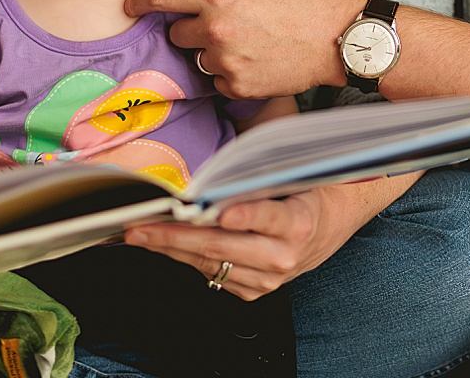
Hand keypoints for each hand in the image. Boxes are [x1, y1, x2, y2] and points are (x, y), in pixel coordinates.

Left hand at [122, 185, 361, 300]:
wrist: (330, 225)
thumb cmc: (304, 192)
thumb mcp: (290, 178)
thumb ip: (256, 181)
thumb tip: (210, 179)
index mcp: (298, 222)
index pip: (268, 216)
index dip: (244, 214)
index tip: (218, 211)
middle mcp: (284, 256)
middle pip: (222, 246)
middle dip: (175, 236)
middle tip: (140, 227)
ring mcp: (269, 279)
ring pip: (211, 264)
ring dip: (170, 249)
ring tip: (139, 235)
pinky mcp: (256, 291)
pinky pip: (214, 275)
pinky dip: (186, 259)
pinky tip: (164, 245)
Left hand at [126, 0, 362, 98]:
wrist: (335, 37)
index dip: (140, 1)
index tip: (129, 5)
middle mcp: (216, 32)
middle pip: (177, 33)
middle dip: (192, 26)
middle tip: (225, 21)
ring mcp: (227, 63)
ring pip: (199, 57)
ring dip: (213, 50)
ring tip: (249, 41)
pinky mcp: (239, 88)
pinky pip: (218, 80)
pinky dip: (231, 71)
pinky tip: (257, 59)